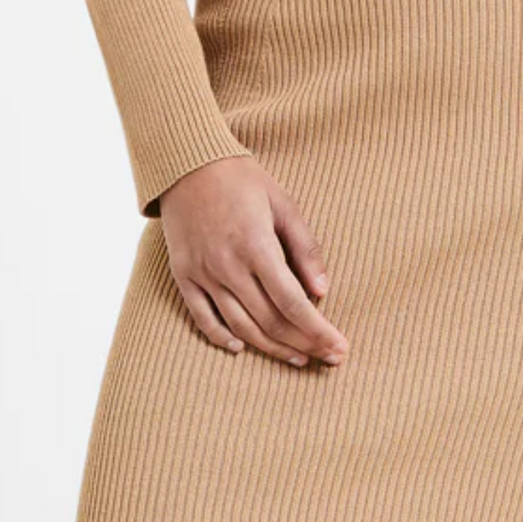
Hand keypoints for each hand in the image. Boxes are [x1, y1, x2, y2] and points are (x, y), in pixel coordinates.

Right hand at [159, 155, 349, 368]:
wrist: (187, 163)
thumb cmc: (242, 180)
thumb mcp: (283, 204)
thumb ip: (304, 248)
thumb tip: (323, 290)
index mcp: (257, 246)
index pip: (293, 303)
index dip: (319, 331)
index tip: (339, 347)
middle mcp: (228, 266)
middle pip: (270, 321)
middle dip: (303, 344)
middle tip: (327, 357)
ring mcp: (203, 274)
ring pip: (240, 326)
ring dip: (270, 348)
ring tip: (296, 357)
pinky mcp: (183, 276)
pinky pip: (202, 318)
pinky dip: (221, 338)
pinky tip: (240, 347)